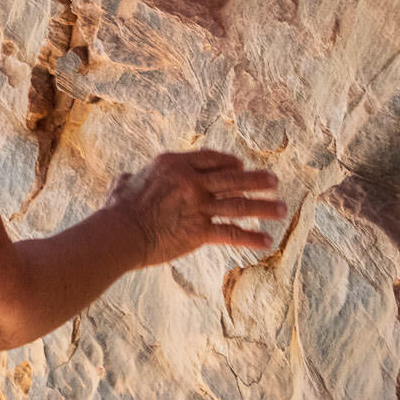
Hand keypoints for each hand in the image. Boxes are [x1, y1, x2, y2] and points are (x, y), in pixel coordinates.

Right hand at [105, 150, 283, 268]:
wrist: (120, 233)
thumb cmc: (118, 209)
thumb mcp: (124, 183)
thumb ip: (131, 178)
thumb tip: (125, 179)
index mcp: (174, 164)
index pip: (210, 158)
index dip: (229, 162)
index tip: (241, 165)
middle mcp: (190, 181)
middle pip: (232, 177)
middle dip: (256, 180)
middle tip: (274, 181)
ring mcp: (198, 205)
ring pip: (238, 203)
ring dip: (263, 207)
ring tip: (281, 208)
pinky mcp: (200, 230)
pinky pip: (231, 232)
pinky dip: (251, 237)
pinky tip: (267, 240)